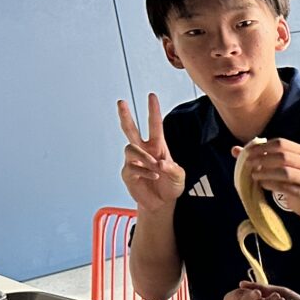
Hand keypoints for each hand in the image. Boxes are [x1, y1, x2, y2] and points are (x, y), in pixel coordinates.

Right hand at [118, 94, 183, 213]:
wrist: (162, 203)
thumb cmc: (171, 186)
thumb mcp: (179, 176)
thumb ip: (172, 168)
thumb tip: (159, 163)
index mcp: (157, 146)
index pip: (154, 125)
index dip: (153, 110)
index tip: (152, 96)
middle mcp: (143, 151)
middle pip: (130, 130)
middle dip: (125, 116)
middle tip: (120, 102)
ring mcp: (133, 161)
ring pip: (131, 148)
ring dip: (144, 156)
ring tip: (155, 166)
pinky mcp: (127, 174)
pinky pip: (131, 167)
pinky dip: (144, 171)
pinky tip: (154, 176)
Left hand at [237, 137, 299, 216]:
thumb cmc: (293, 180)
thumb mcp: (281, 166)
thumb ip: (261, 156)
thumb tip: (235, 149)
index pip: (281, 143)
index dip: (263, 146)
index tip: (248, 152)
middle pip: (283, 157)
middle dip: (262, 159)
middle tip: (248, 163)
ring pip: (285, 172)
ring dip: (266, 173)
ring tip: (254, 175)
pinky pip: (285, 187)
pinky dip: (271, 184)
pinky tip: (263, 184)